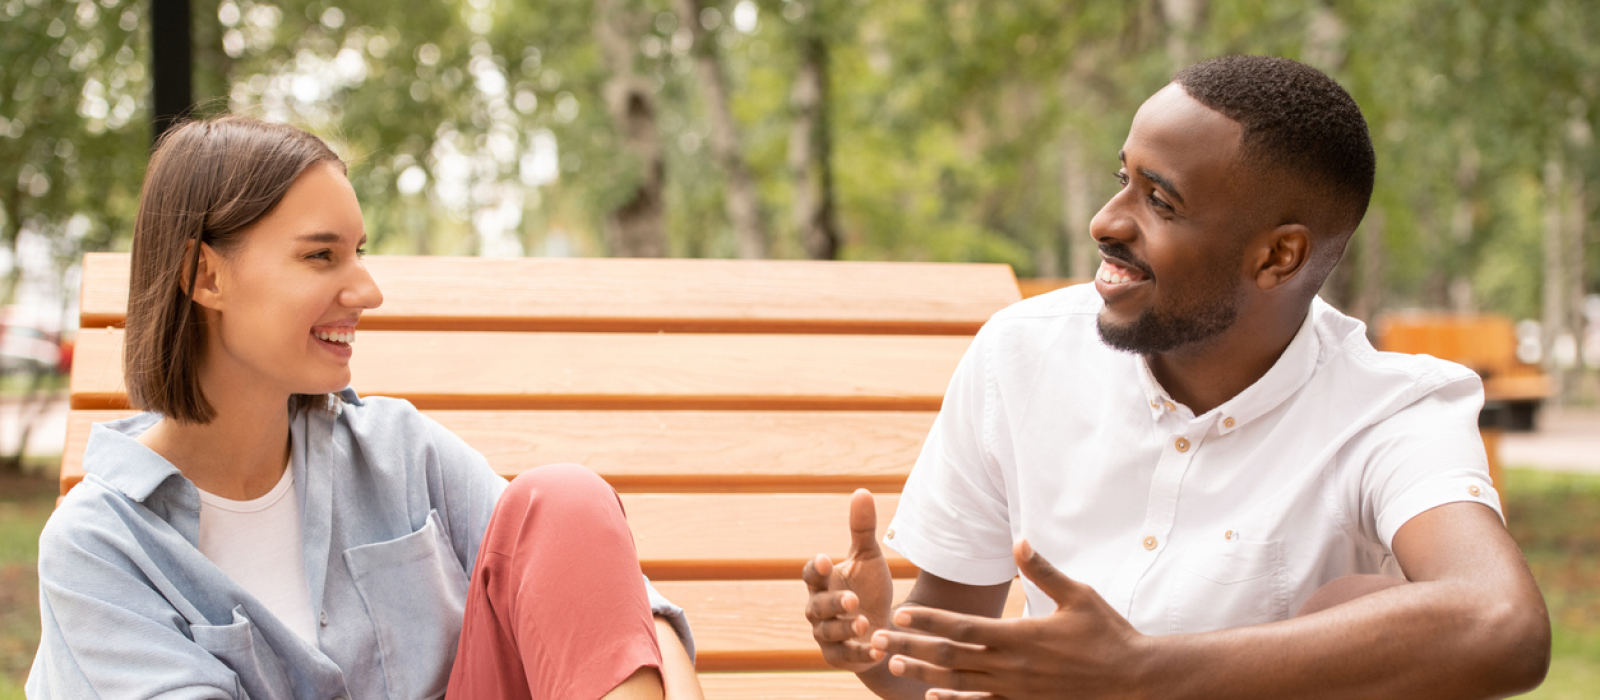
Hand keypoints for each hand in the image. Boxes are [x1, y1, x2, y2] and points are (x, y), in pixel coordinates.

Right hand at [803, 489, 896, 671]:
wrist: (882, 628)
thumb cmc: (870, 590)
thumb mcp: (868, 558)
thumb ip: (862, 529)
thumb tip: (861, 491)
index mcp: (823, 582)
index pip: (811, 574)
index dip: (816, 569)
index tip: (825, 559)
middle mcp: (818, 609)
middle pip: (818, 606)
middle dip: (834, 603)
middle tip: (852, 600)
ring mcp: (826, 635)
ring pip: (828, 633)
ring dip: (845, 629)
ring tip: (864, 624)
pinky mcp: (838, 657)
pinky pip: (844, 657)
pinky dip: (860, 655)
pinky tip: (877, 650)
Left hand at [869, 540, 1148, 698]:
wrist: (1135, 680)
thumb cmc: (1109, 634)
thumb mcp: (1080, 596)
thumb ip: (1044, 571)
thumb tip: (1019, 541)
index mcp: (1022, 635)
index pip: (964, 626)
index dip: (929, 619)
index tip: (900, 611)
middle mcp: (1013, 666)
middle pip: (951, 656)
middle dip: (912, 645)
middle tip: (878, 638)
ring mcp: (1017, 690)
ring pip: (959, 683)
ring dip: (923, 673)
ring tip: (894, 663)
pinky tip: (932, 696)